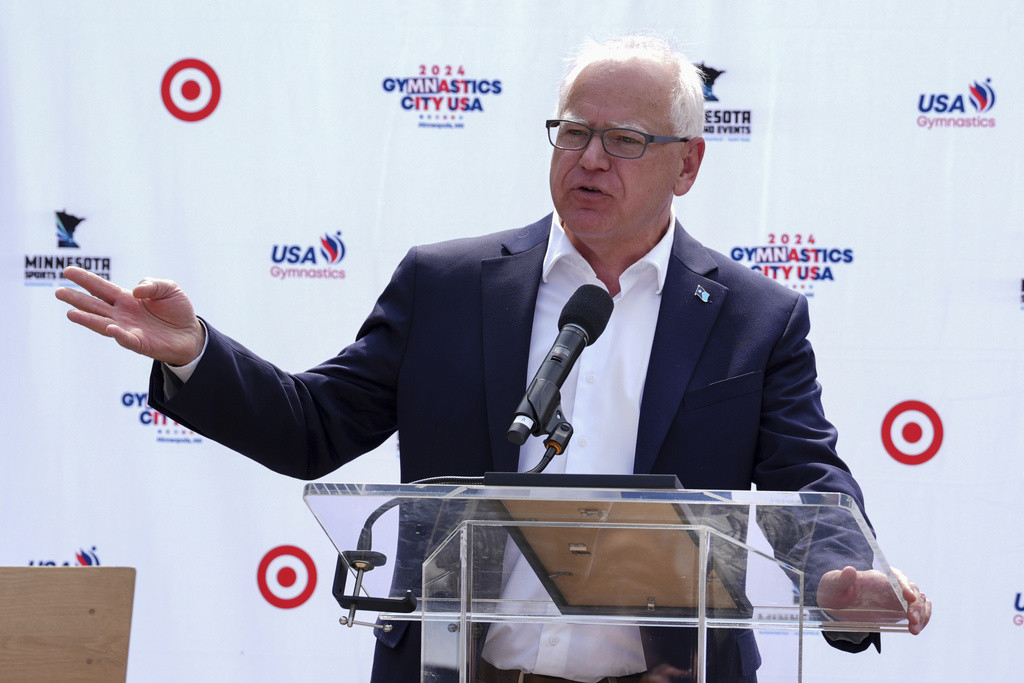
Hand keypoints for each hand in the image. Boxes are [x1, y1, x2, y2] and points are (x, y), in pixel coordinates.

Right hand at [55, 266, 205, 365]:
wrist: (190, 333)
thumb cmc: (177, 309)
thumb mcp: (169, 288)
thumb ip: (152, 285)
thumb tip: (136, 291)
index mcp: (127, 298)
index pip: (102, 287)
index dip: (85, 280)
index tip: (68, 271)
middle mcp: (122, 314)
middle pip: (95, 305)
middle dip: (77, 299)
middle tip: (58, 291)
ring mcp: (128, 329)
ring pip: (103, 324)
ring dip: (88, 319)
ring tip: (71, 313)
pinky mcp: (139, 343)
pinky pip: (126, 339)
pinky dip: (118, 334)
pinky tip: (109, 328)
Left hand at [817, 565, 931, 634]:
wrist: (836, 603)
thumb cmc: (834, 590)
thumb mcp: (832, 585)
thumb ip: (841, 579)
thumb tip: (850, 570)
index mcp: (876, 577)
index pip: (896, 577)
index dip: (905, 586)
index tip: (909, 597)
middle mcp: (891, 586)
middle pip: (912, 590)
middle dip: (916, 605)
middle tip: (912, 621)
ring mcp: (897, 598)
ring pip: (919, 601)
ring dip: (922, 613)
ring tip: (914, 630)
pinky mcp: (900, 610)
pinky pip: (919, 611)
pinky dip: (923, 619)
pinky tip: (916, 628)